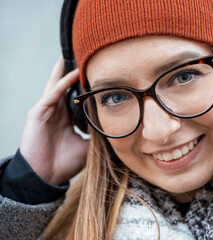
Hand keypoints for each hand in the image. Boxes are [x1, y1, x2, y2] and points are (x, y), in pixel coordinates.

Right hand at [20, 56, 88, 185]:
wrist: (45, 177)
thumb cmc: (64, 163)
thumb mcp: (87, 146)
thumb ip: (97, 134)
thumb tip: (115, 127)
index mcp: (67, 117)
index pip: (77, 95)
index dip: (86, 85)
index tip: (101, 73)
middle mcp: (57, 110)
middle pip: (66, 85)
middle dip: (75, 70)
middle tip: (87, 54)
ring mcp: (47, 109)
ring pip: (58, 83)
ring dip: (67, 69)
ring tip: (78, 52)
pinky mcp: (38, 112)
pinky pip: (53, 93)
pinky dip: (63, 82)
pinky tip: (74, 72)